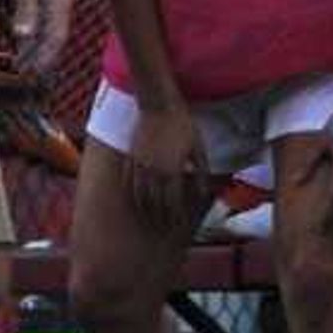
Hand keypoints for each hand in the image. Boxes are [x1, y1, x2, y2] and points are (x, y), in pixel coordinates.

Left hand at [8, 0, 71, 71]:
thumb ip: (26, 10)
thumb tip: (23, 37)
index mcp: (60, 7)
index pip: (55, 41)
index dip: (44, 59)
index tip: (30, 73)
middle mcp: (62, 9)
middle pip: (53, 42)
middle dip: (40, 60)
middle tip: (22, 74)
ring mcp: (58, 4)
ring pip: (49, 35)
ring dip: (36, 50)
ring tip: (20, 64)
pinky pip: (45, 25)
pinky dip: (35, 37)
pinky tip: (21, 43)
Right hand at [117, 98, 206, 232]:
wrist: (158, 105)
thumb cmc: (183, 124)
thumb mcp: (198, 148)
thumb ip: (200, 172)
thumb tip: (203, 191)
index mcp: (172, 170)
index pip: (172, 202)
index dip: (175, 216)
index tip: (178, 225)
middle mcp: (154, 172)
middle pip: (154, 203)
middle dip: (159, 217)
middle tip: (163, 227)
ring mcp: (139, 165)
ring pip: (139, 195)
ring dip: (144, 210)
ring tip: (148, 219)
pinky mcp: (131, 158)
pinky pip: (129, 182)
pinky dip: (132, 194)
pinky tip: (136, 200)